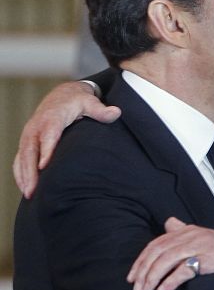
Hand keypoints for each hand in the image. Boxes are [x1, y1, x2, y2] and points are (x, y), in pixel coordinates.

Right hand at [13, 81, 120, 197]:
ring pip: (22, 156)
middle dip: (30, 170)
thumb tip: (116, 112)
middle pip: (30, 149)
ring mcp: (29, 134)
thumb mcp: (90, 102)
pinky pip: (20, 158)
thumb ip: (101, 110)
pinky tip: (26, 188)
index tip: (44, 167)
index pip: (48, 135)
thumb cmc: (77, 101)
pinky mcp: (27, 141)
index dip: (46, 150)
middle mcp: (37, 126)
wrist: (62, 95)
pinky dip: (20, 173)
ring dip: (24, 175)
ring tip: (30, 194)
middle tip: (33, 190)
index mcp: (52, 117)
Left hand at [127, 217, 213, 289]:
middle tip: (136, 288)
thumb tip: (168, 223)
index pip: (157, 243)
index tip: (133, 276)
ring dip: (152, 278)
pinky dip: (170, 282)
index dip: (141, 260)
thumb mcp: (206, 237)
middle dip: (143, 270)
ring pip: (166, 260)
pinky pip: (184, 270)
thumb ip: (185, 231)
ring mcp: (201, 245)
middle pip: (158, 251)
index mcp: (190, 230)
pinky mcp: (209, 258)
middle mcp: (193, 235)